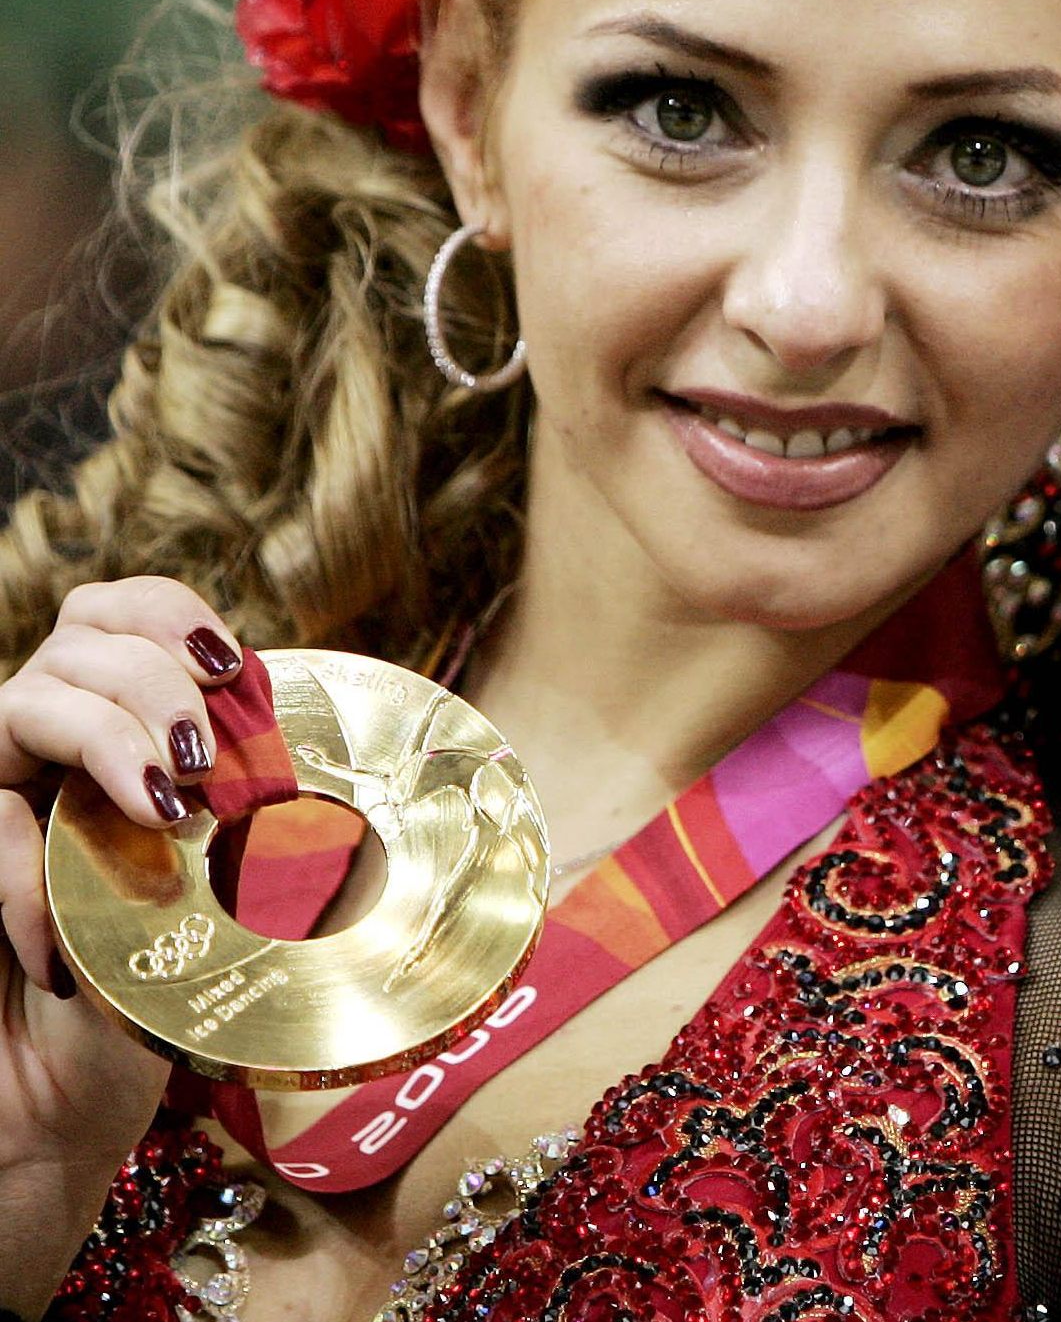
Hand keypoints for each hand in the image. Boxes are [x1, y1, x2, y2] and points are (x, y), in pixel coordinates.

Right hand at [0, 579, 246, 1302]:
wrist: (57, 1112)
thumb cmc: (156, 992)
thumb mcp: (227, 886)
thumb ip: (253, 811)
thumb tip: (362, 765)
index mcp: (111, 728)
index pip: (117, 611)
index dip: (169, 613)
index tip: (235, 663)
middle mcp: (40, 748)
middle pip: (77, 639)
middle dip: (154, 682)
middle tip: (205, 764)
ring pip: (21, 703)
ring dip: (107, 739)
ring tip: (168, 810)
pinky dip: (33, 872)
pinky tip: (72, 942)